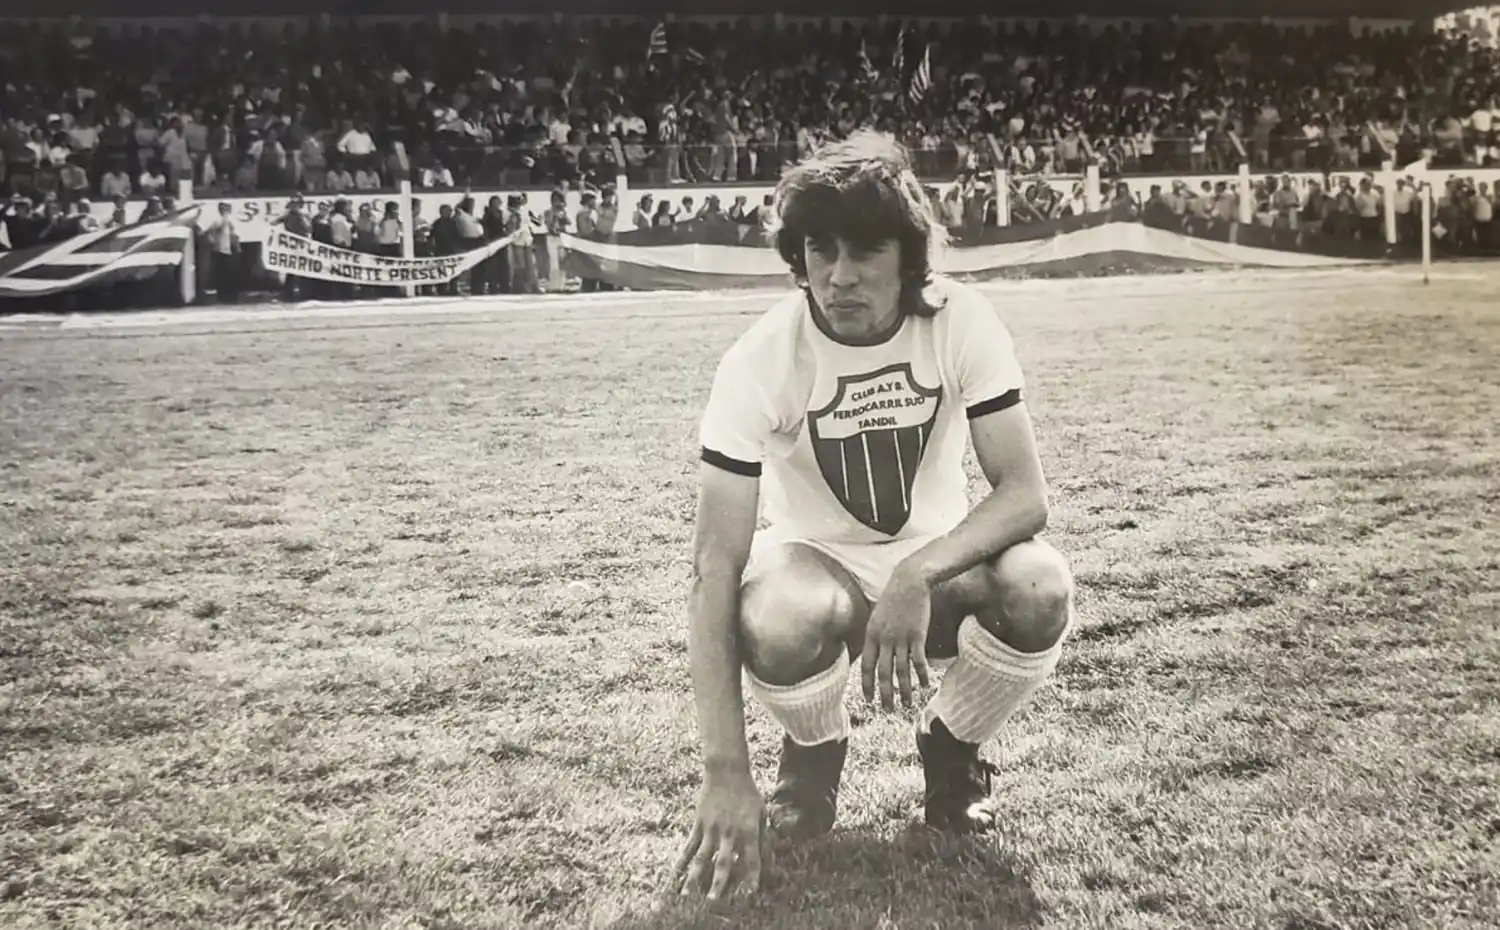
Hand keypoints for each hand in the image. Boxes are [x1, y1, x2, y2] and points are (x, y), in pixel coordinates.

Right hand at [669, 768, 767, 901]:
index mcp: (748, 830)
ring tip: (687, 895)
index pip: (752, 858)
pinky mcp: (699, 824)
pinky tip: (675, 875)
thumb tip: (766, 858)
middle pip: (723, 862)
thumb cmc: (747, 792)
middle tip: (714, 901)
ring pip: (702, 857)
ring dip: (694, 877)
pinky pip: (689, 846)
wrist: (726, 770)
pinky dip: (682, 862)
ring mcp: (711, 828)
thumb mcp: (761, 813)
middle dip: (719, 883)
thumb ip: (763, 837)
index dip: (752, 876)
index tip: (750, 894)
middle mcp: (729, 832)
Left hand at [861, 570, 932, 711]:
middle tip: (887, 710)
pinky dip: (921, 675)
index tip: (868, 699)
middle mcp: (884, 639)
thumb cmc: (893, 597)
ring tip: (906, 705)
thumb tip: (873, 649)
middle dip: (885, 694)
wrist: (909, 581)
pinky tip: (924, 686)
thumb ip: (875, 634)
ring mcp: (901, 638)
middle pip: (883, 673)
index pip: (866, 666)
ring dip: (904, 690)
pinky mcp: (917, 636)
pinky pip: (918, 661)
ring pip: (901, 671)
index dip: (867, 684)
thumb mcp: (877, 615)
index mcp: (871, 634)